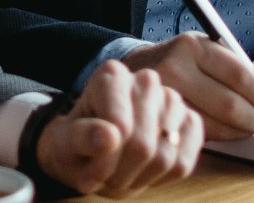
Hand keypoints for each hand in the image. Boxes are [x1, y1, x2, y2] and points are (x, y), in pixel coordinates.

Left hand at [35, 59, 202, 197]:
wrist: (95, 147)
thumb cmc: (78, 142)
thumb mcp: (65, 143)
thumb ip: (81, 137)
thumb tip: (110, 136)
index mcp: (112, 75)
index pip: (120, 127)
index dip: (105, 162)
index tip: (88, 175)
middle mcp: (146, 79)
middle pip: (143, 145)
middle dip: (121, 174)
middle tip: (105, 177)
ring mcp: (171, 99)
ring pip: (165, 156)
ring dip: (140, 178)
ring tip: (122, 172)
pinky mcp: (189, 121)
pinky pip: (186, 161)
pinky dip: (163, 178)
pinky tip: (145, 170)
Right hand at [123, 32, 253, 139]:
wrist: (138, 70)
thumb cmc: (184, 60)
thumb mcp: (211, 50)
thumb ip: (247, 68)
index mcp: (194, 46)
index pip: (239, 74)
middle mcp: (177, 69)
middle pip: (230, 104)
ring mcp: (168, 97)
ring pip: (219, 125)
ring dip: (245, 130)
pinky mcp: (163, 121)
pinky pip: (205, 135)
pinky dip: (226, 136)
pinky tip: (232, 130)